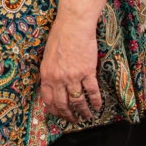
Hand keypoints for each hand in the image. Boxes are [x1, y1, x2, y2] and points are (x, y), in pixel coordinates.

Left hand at [39, 0, 116, 124]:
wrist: (73, 24)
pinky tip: (98, 106)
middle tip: (74, 121)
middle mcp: (58, 78)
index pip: (48, 99)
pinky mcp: (87, 72)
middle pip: (63, 104)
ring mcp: (73, 76)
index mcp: (46, 74)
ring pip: (78, 101)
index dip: (54, 110)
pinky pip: (92, 92)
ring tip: (88, 117)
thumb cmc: (59, 36)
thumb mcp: (48, 56)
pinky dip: (96, 101)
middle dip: (69, 115)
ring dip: (84, 112)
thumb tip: (53, 85)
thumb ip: (50, 72)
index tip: (59, 115)